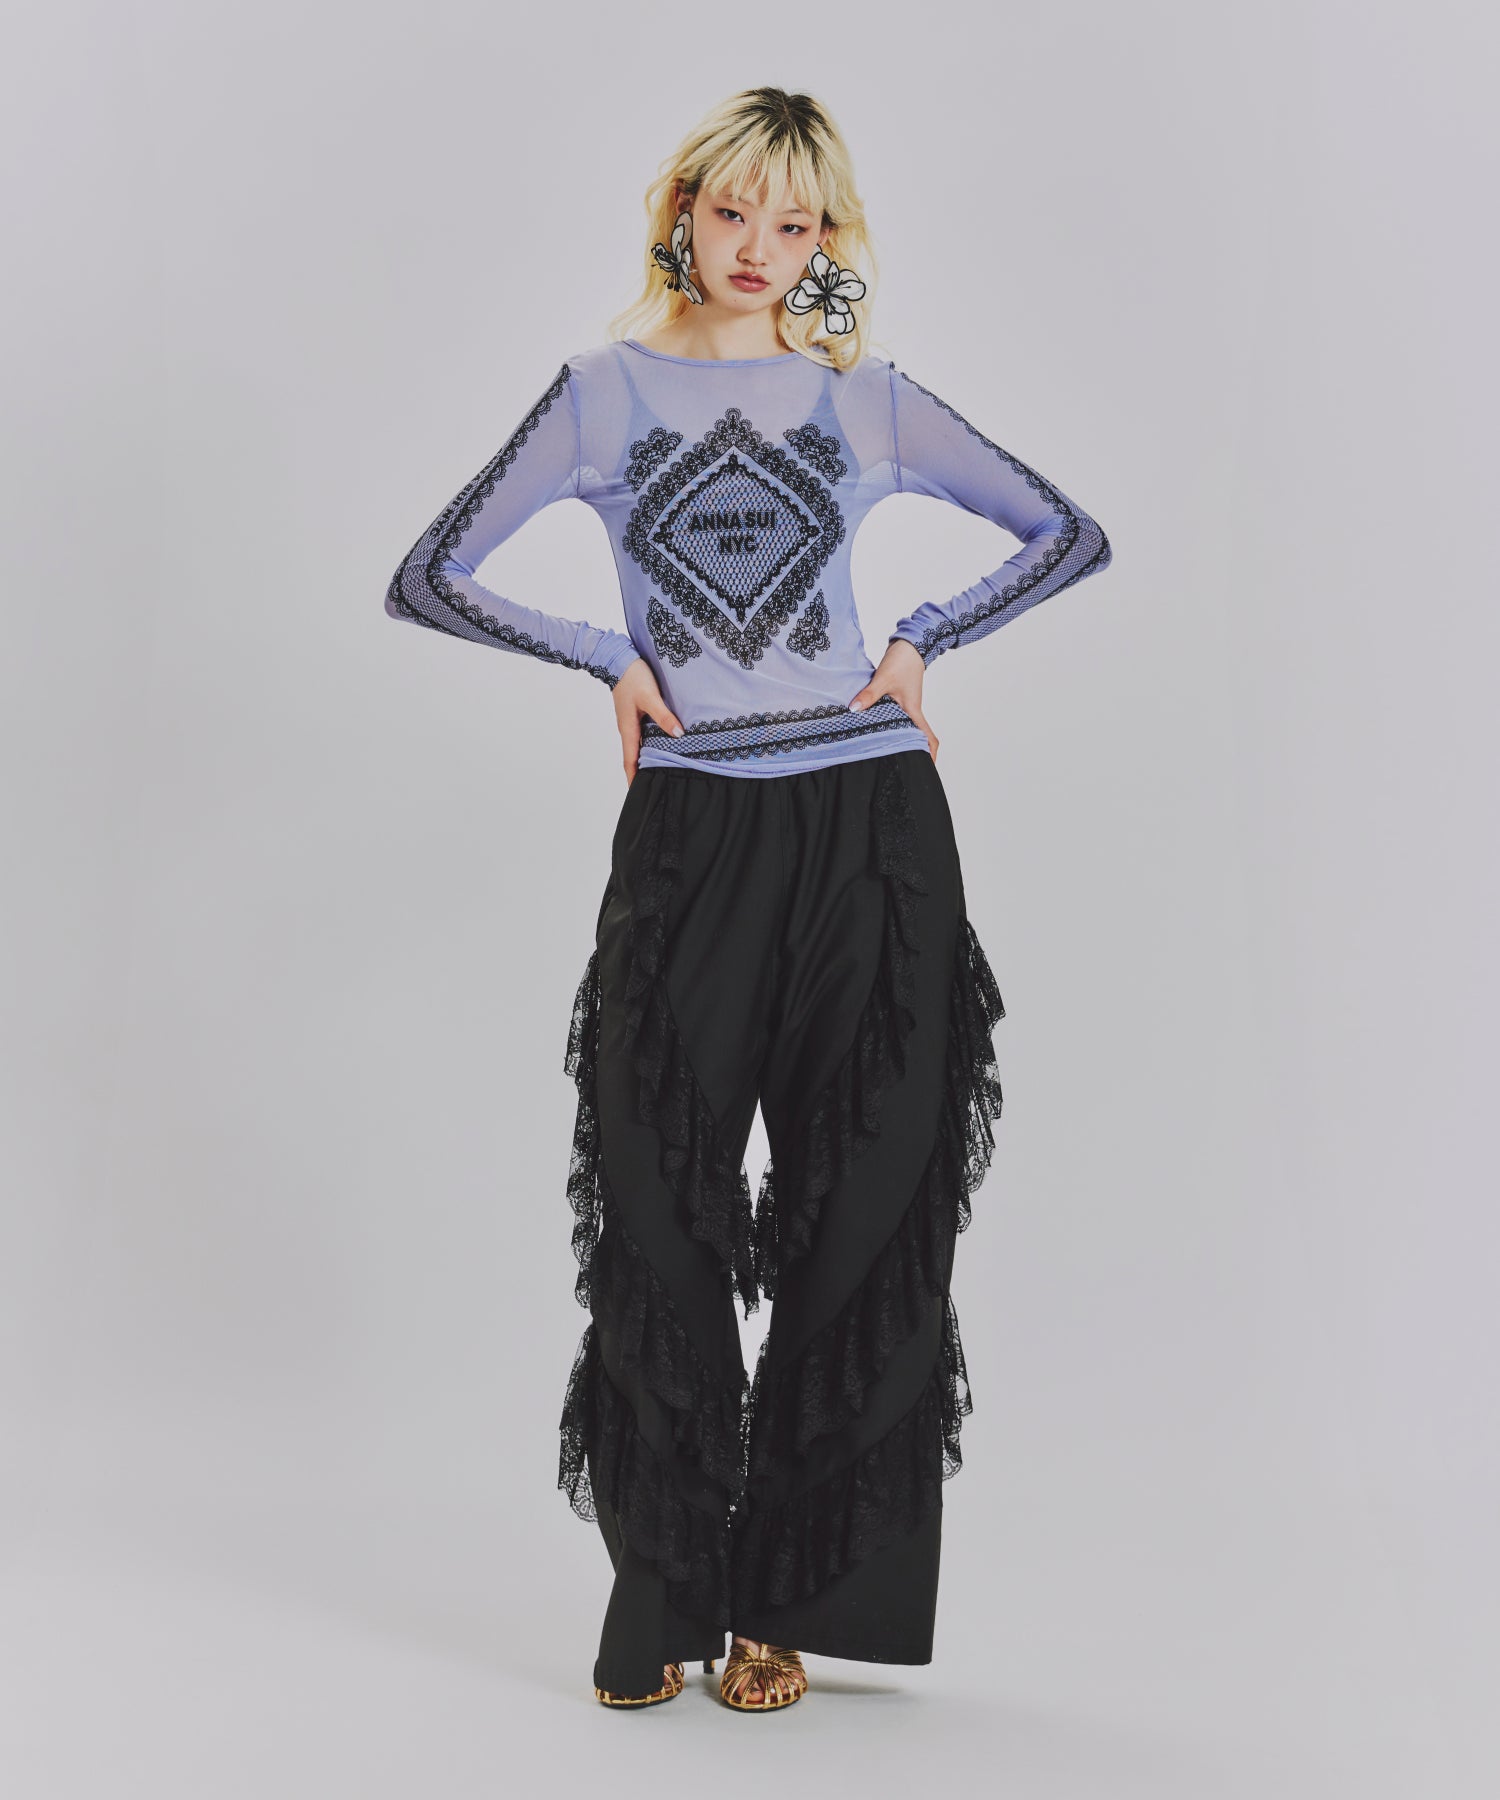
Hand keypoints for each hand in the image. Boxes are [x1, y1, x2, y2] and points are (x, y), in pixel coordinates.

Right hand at [613, 657, 683, 784]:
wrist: (619, 659)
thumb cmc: (633, 677)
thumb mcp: (650, 697)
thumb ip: (664, 716)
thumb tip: (678, 735)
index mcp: (628, 730)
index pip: (630, 762)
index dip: (634, 779)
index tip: (639, 795)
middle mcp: (628, 729)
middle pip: (634, 758)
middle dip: (642, 774)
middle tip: (654, 788)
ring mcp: (631, 722)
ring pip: (640, 747)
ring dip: (647, 760)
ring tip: (660, 771)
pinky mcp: (636, 714)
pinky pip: (643, 735)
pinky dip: (651, 745)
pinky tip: (663, 745)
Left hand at [848, 639, 937, 761]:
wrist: (908, 644)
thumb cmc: (902, 661)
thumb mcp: (884, 678)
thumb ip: (869, 694)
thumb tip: (854, 709)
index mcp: (913, 711)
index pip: (927, 737)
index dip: (929, 755)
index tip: (924, 769)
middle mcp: (912, 711)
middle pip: (915, 737)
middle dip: (910, 752)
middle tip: (896, 767)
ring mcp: (906, 706)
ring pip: (903, 728)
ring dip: (898, 739)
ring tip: (882, 753)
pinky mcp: (898, 700)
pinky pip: (894, 718)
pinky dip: (887, 725)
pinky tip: (871, 728)